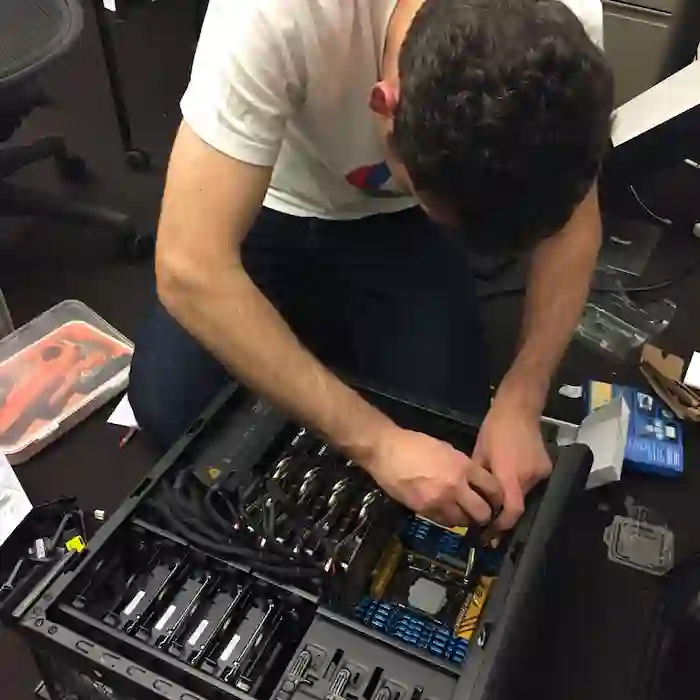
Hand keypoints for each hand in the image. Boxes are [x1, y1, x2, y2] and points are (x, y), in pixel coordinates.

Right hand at [364, 426, 502, 526]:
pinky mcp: (424, 510)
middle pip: (482, 512)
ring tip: (461, 512)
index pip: (493, 488)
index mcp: (463, 466)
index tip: (495, 500)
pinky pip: (444, 522)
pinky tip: (444, 511)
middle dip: (484, 514)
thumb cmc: (415, 444)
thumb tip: (473, 480)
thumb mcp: (446, 449)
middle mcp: (455, 486)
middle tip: (481, 512)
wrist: (385, 451)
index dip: (497, 497)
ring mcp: (439, 501)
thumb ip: (462, 466)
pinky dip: (447, 519)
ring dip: (465, 518)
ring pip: (463, 521)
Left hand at [473, 400, 551, 530]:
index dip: (501, 526)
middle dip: (504, 510)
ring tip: (500, 491)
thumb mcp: (479, 454)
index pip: (512, 512)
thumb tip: (472, 497)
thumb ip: (479, 479)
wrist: (519, 409)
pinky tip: (513, 476)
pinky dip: (522, 484)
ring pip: (526, 495)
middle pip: (518, 504)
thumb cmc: (494, 429)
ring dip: (513, 496)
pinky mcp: (548, 468)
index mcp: (510, 475)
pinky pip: (533, 483)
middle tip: (490, 514)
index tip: (490, 532)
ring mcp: (541, 473)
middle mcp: (529, 478)